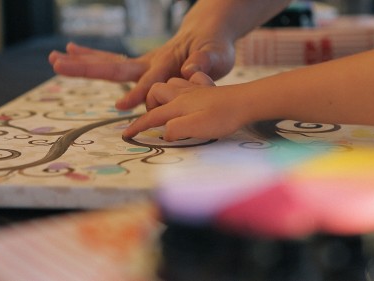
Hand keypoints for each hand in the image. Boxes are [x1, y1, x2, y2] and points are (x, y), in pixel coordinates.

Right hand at [49, 34, 234, 109]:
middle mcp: (150, 60)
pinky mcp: (140, 66)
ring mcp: (143, 62)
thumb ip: (206, 61)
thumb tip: (191, 69)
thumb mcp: (218, 54)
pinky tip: (72, 52)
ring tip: (54, 58)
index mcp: (168, 61)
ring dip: (82, 62)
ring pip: (109, 62)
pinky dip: (92, 58)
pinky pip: (113, 63)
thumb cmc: (214, 48)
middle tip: (58, 64)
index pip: (151, 80)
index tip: (122, 106)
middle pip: (116, 66)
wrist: (206, 34)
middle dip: (88, 68)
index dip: (139, 92)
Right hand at [122, 72, 247, 140]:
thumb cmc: (223, 116)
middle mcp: (182, 92)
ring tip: (169, 109)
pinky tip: (191, 95)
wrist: (247, 100)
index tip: (126, 135)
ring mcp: (195, 87)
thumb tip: (163, 133)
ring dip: (165, 94)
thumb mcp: (198, 127)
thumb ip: (176, 129)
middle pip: (155, 91)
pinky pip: (189, 81)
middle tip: (155, 120)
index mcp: (177, 104)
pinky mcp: (207, 87)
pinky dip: (185, 87)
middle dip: (150, 104)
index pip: (152, 116)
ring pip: (170, 83)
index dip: (138, 126)